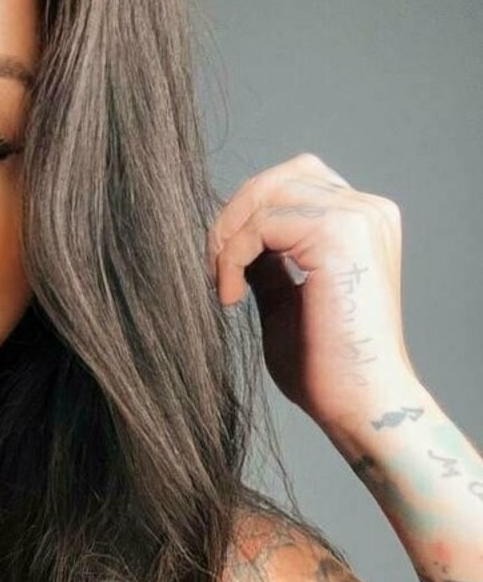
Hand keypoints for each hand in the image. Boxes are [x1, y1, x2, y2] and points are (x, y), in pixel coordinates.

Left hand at [206, 151, 416, 430]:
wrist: (360, 404)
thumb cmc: (326, 368)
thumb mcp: (285, 303)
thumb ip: (269, 265)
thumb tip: (235, 242)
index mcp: (362, 223)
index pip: (292, 184)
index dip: (247, 218)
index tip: (224, 271)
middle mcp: (368, 211)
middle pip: (279, 176)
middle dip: (234, 218)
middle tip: (213, 271)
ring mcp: (358, 217)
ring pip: (266, 193)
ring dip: (228, 238)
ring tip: (223, 287)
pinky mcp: (339, 234)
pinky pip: (261, 223)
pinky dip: (232, 257)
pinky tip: (231, 298)